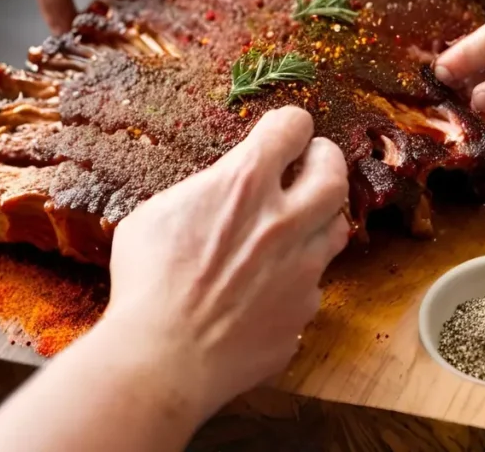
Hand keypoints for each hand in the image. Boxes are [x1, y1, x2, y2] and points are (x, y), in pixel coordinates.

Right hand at [103, 107, 349, 418]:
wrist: (164, 358)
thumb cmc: (147, 283)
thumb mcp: (158, 213)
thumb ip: (202, 191)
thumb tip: (218, 188)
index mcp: (244, 184)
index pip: (292, 127)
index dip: (290, 125)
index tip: (287, 131)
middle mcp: (285, 220)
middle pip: (334, 171)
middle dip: (326, 159)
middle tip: (311, 164)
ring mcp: (302, 268)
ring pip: (337, 227)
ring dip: (320, 217)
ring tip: (296, 223)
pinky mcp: (304, 310)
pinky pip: (312, 283)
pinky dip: (297, 277)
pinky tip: (270, 285)